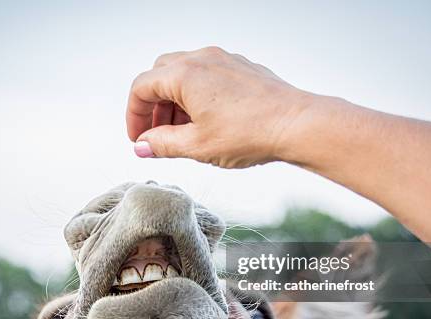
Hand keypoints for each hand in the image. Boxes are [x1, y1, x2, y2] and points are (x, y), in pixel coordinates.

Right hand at [126, 46, 318, 167]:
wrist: (296, 124)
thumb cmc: (251, 133)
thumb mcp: (198, 146)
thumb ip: (163, 144)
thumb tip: (143, 146)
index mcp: (185, 74)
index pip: (141, 88)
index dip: (134, 115)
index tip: (139, 139)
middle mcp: (202, 59)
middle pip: (160, 76)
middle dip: (153, 106)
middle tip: (157, 134)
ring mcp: (224, 60)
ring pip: (184, 74)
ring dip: (174, 101)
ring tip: (182, 132)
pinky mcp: (240, 67)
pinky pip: (207, 75)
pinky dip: (196, 95)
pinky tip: (206, 121)